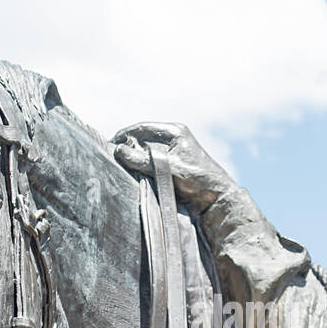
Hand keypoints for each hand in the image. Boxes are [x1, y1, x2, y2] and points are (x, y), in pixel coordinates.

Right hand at [111, 121, 235, 212]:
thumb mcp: (168, 168)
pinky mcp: (174, 164)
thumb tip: (118, 150)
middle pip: (144, 138)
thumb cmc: (198, 180)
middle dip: (128, 146)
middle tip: (112, 157)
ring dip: (135, 157)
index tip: (110, 145)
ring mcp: (174, 151)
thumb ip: (143, 160)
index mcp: (175, 131)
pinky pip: (152, 162)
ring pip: (147, 151)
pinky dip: (142, 166)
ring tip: (120, 166)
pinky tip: (134, 173)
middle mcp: (174, 138)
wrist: (217, 199)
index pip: (142, 128)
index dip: (124, 135)